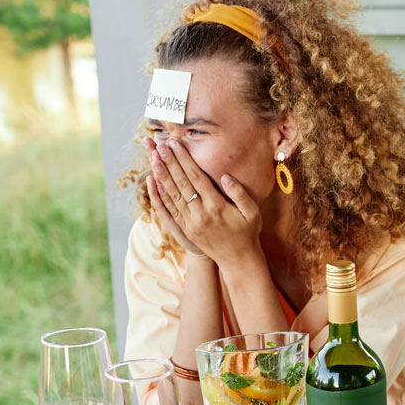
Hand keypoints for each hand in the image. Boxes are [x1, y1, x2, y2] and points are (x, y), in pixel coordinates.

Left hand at [146, 137, 263, 269]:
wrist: (238, 260)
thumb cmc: (248, 233)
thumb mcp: (252, 213)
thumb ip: (240, 193)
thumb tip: (226, 176)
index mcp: (216, 206)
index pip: (196, 178)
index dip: (184, 160)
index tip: (175, 145)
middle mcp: (200, 214)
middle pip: (181, 183)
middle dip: (169, 162)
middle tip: (158, 145)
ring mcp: (190, 223)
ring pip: (172, 195)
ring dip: (161, 176)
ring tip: (152, 158)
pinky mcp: (185, 229)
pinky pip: (169, 210)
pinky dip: (160, 196)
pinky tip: (153, 183)